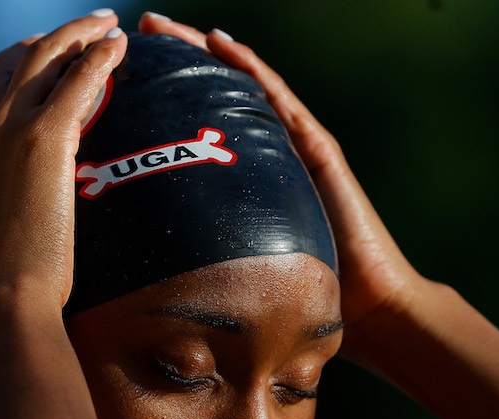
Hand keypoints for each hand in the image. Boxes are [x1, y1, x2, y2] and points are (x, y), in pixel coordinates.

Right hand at [0, 13, 125, 325]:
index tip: (12, 79)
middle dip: (30, 50)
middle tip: (60, 44)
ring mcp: (2, 131)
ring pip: (40, 60)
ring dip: (72, 36)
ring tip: (99, 25)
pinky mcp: (45, 139)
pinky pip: (77, 80)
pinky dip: (97, 55)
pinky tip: (117, 43)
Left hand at [137, 13, 428, 361]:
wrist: (370, 311)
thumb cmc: (310, 303)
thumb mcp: (242, 281)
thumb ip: (207, 272)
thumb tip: (143, 299)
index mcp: (253, 183)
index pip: (206, 128)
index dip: (171, 101)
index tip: (128, 82)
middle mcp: (273, 157)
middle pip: (219, 95)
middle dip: (178, 62)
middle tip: (140, 34)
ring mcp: (297, 148)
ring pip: (244, 85)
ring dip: (204, 51)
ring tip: (165, 26)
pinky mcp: (317, 149)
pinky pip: (276, 99)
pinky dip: (248, 67)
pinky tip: (220, 42)